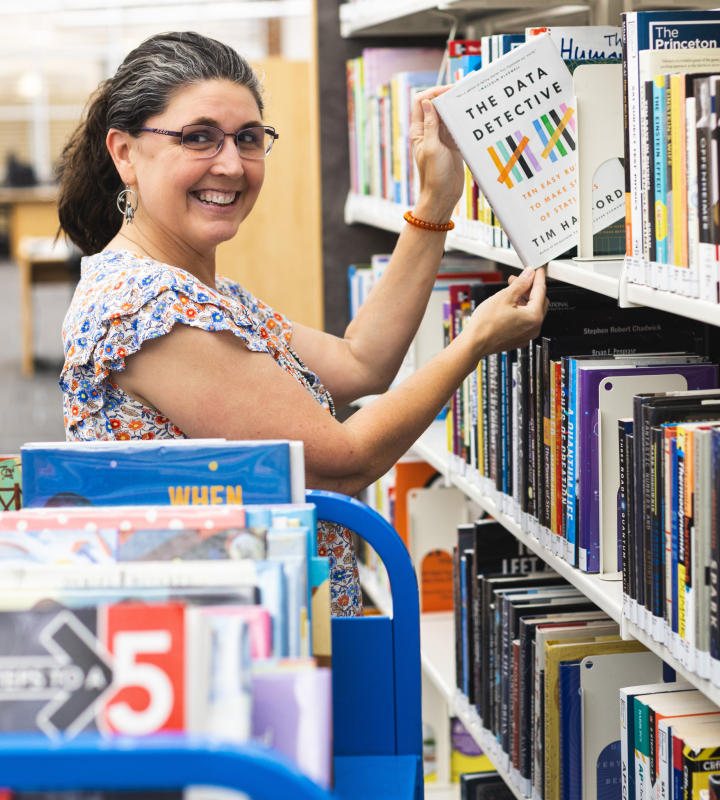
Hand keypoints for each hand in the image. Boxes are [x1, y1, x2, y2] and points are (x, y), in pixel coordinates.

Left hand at [409, 86, 464, 223]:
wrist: (443, 196)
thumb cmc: (433, 176)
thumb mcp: (432, 148)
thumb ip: (431, 125)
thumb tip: (429, 102)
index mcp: (419, 131)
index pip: (422, 101)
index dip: (434, 92)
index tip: (450, 90)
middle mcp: (429, 131)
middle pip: (437, 105)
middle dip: (448, 96)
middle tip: (465, 90)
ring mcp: (442, 137)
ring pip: (449, 114)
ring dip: (458, 107)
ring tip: (471, 100)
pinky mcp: (453, 143)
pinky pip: (458, 126)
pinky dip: (464, 120)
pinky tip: (474, 116)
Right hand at [469, 267, 548, 354]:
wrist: (474, 343)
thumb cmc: (485, 324)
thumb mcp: (504, 297)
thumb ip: (521, 283)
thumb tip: (529, 275)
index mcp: (534, 317)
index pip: (541, 291)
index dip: (538, 277)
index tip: (536, 270)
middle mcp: (534, 328)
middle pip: (539, 301)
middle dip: (530, 288)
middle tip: (520, 279)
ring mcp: (526, 335)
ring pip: (531, 311)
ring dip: (524, 299)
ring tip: (511, 291)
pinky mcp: (518, 338)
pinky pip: (524, 321)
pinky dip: (520, 310)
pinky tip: (509, 305)